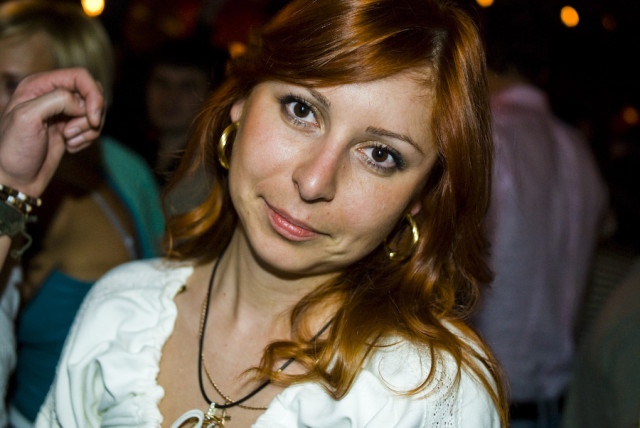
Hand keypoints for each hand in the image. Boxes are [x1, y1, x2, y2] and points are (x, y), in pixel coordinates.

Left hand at [0, 68, 104, 197]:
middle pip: (92, 93)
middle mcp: (52, 95)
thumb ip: (57, 100)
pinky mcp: (70, 129)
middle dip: (91, 115)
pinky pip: (92, 128)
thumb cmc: (14, 150)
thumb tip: (82, 105)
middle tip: (72, 132)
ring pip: (95, 112)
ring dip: (88, 130)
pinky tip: (70, 147)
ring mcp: (63, 113)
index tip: (93, 118)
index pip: (80, 76)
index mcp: (39, 85)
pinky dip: (87, 139)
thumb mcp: (28, 117)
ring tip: (68, 141)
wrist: (15, 179)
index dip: (93, 95)